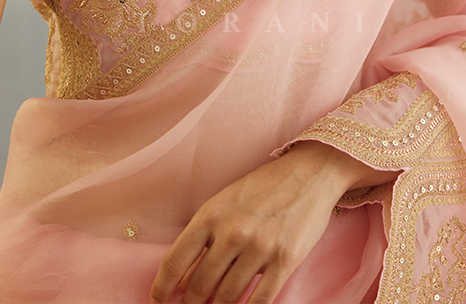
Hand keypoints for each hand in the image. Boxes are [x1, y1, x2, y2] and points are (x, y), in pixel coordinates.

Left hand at [150, 142, 388, 303]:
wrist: (307, 174)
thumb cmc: (261, 189)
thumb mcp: (225, 203)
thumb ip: (204, 237)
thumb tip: (183, 280)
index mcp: (211, 214)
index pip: (175, 260)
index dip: (162, 287)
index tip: (158, 301)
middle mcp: (232, 232)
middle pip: (199, 286)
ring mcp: (259, 247)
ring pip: (227, 298)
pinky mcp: (285, 260)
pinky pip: (260, 301)